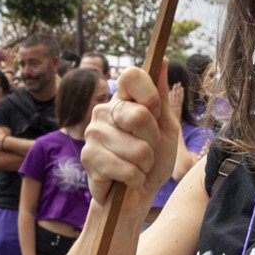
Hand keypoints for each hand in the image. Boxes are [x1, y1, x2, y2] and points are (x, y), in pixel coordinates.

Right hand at [80, 66, 174, 201]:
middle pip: (140, 115)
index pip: (131, 75)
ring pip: (137, 148)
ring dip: (145, 164)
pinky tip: (126, 179)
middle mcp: (105, 110)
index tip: (156, 112)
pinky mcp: (88, 156)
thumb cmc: (153, 160)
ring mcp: (93, 132)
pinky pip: (126, 168)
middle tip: (147, 150)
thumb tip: (163, 60)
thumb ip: (163, 96)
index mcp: (123, 99)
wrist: (136, 195)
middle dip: (153, 140)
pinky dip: (135, 178)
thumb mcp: (166, 128)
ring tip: (136, 167)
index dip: (150, 94)